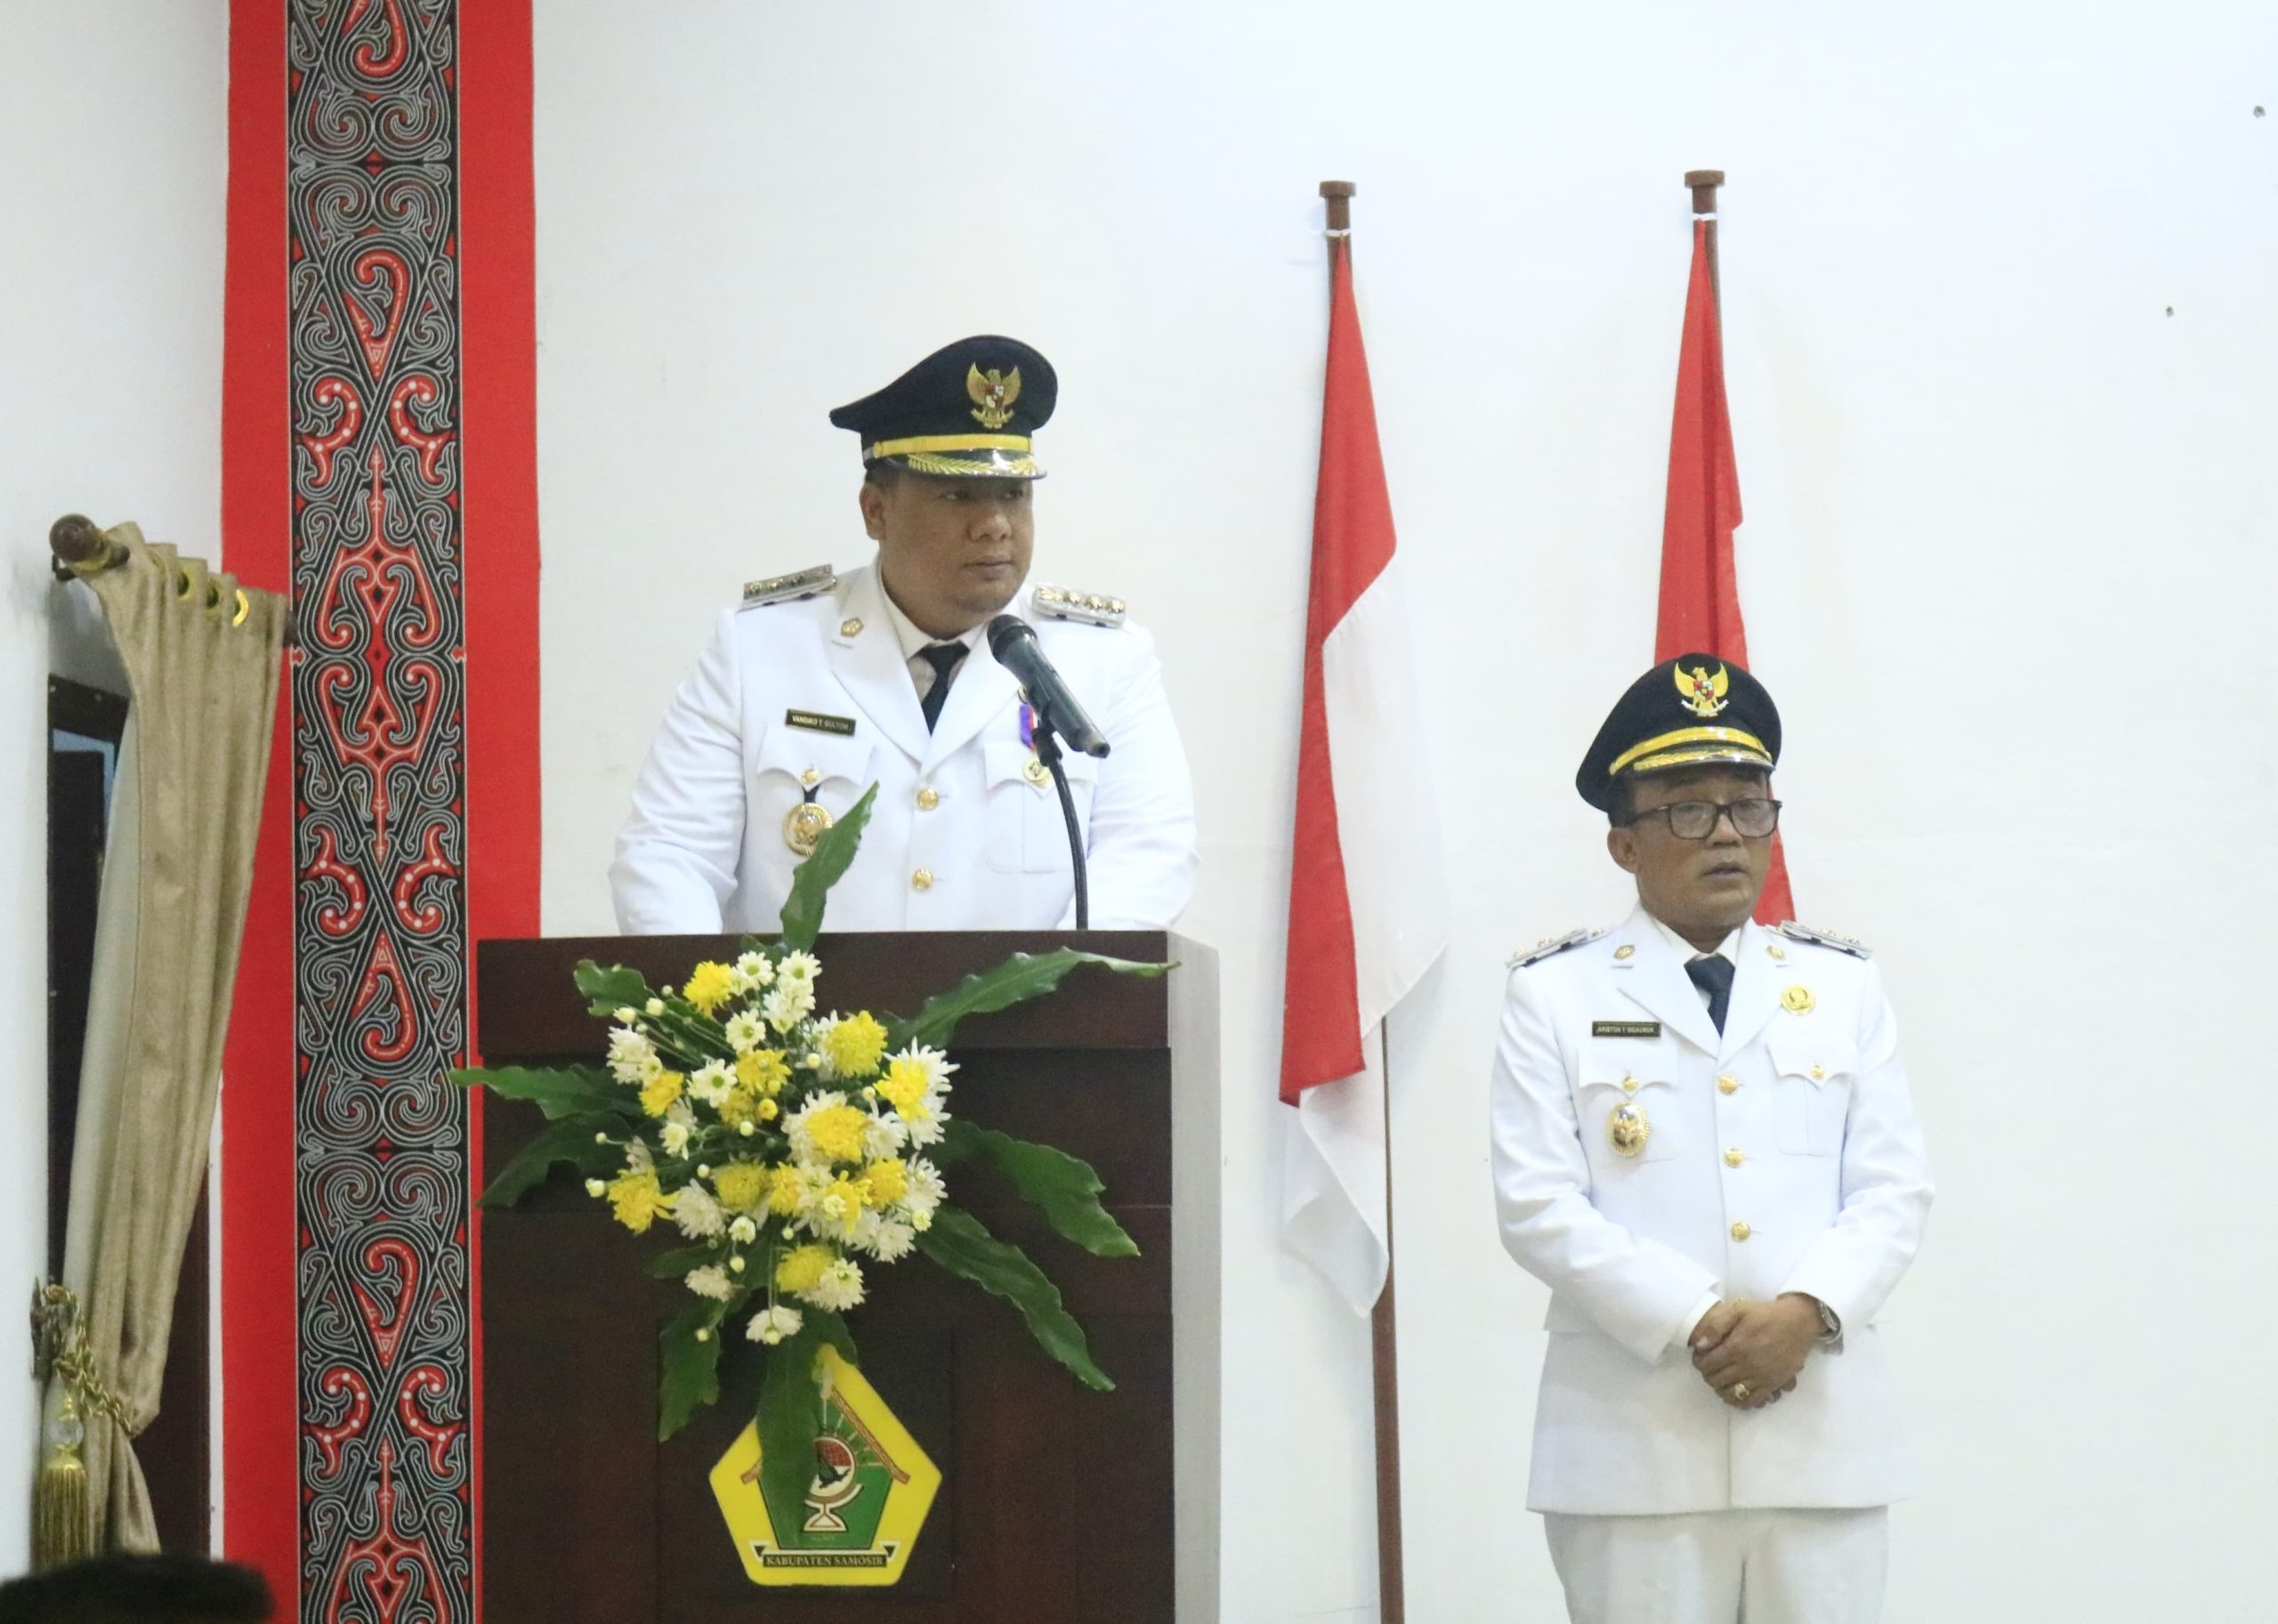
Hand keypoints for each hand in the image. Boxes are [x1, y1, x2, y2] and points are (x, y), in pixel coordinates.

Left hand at [1693, 1294, 1820, 1408]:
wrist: (1798, 1323)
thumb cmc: (1765, 1314)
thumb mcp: (1738, 1309)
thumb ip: (1716, 1325)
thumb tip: (1699, 1345)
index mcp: (1736, 1347)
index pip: (1707, 1364)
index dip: (1699, 1362)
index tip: (1700, 1357)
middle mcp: (1747, 1366)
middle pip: (1716, 1381)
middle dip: (1708, 1375)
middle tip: (1710, 1367)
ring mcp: (1761, 1378)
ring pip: (1732, 1395)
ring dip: (1722, 1389)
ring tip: (1722, 1379)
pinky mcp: (1773, 1385)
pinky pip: (1753, 1402)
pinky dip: (1742, 1401)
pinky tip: (1738, 1392)